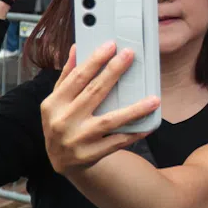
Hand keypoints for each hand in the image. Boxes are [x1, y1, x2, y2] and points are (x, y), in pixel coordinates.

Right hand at [40, 42, 157, 172]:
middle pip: (93, 92)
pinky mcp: (89, 155)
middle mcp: (63, 121)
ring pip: (109, 121)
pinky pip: (117, 142)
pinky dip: (134, 133)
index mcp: (53, 104)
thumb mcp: (57, 101)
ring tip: (154, 99)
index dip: (94, 60)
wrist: (62, 162)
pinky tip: (149, 124)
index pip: (77, 77)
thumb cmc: (62, 123)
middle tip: (130, 55)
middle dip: (113, 72)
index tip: (111, 45)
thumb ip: (67, 76)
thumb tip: (76, 48)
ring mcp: (76, 140)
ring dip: (134, 109)